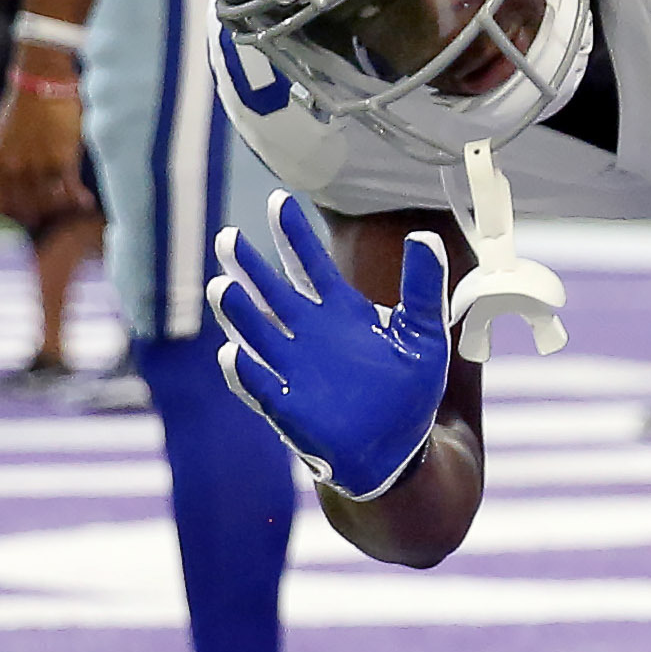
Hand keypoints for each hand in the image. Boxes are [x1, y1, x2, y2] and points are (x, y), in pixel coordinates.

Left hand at [0, 74, 93, 224]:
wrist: (43, 80)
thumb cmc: (25, 104)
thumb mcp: (2, 137)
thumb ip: (7, 162)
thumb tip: (16, 183)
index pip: (0, 208)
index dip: (15, 219)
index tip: (29, 219)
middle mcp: (14, 170)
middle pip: (27, 211)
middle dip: (42, 218)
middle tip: (56, 218)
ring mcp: (38, 167)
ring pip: (51, 205)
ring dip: (64, 210)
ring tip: (74, 208)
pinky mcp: (62, 160)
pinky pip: (70, 192)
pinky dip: (79, 200)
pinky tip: (86, 200)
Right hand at [210, 190, 452, 498]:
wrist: (399, 451)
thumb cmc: (408, 392)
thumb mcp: (425, 334)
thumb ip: (424, 287)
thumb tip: (423, 236)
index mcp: (339, 312)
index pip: (308, 264)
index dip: (293, 233)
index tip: (279, 200)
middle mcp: (309, 336)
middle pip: (271, 293)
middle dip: (249, 266)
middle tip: (228, 236)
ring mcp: (294, 370)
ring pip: (256, 334)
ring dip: (239, 314)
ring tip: (224, 287)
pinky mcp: (288, 408)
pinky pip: (260, 387)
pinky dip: (245, 372)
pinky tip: (232, 354)